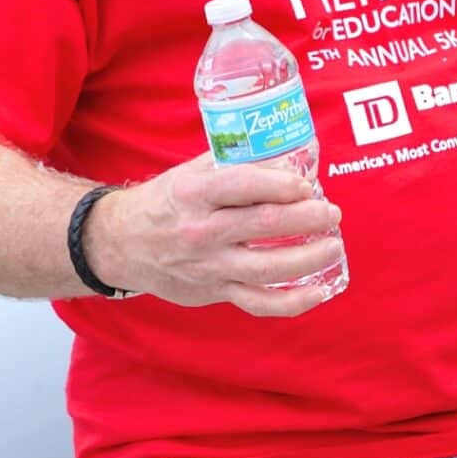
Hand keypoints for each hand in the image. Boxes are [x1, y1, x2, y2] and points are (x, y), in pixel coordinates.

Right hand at [87, 153, 344, 316]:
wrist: (122, 244)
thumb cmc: (167, 202)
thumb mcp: (193, 173)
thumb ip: (242, 163)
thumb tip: (300, 154)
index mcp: (194, 194)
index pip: (243, 185)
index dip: (281, 184)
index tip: (306, 184)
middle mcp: (201, 231)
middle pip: (263, 225)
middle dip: (307, 218)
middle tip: (332, 212)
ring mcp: (208, 266)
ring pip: (267, 268)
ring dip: (309, 258)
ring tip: (334, 246)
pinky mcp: (214, 292)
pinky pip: (259, 303)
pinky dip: (293, 302)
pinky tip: (319, 292)